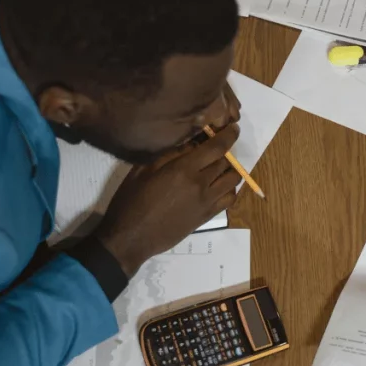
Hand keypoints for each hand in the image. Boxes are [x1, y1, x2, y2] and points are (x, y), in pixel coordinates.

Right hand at [95, 124, 240, 274]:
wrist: (131, 238)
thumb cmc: (131, 201)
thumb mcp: (143, 170)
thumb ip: (169, 154)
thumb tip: (191, 143)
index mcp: (183, 169)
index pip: (217, 148)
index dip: (229, 135)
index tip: (234, 128)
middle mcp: (201, 184)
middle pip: (226, 163)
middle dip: (226, 151)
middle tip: (218, 147)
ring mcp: (207, 202)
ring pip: (233, 181)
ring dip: (230, 170)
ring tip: (220, 166)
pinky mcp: (207, 217)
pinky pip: (229, 199)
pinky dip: (230, 189)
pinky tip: (219, 185)